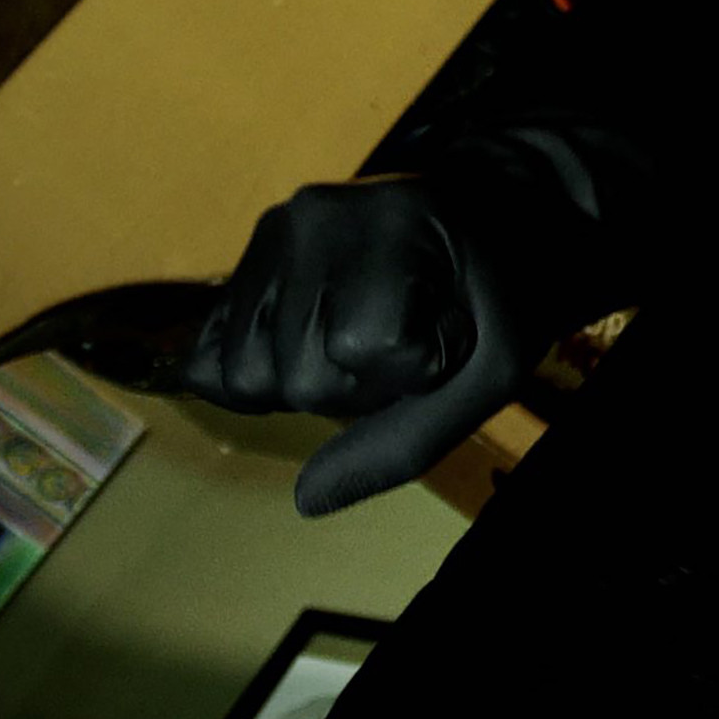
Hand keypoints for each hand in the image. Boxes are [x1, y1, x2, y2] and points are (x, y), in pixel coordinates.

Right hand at [183, 178, 545, 516]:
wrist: (501, 221)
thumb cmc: (509, 295)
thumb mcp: (494, 371)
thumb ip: (410, 440)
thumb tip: (308, 501)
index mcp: (389, 226)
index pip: (359, 357)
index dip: (414, 373)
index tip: (451, 330)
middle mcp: (311, 217)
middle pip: (294, 379)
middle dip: (359, 385)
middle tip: (411, 333)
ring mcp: (270, 232)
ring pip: (242, 376)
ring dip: (310, 378)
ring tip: (371, 329)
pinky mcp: (245, 260)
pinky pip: (210, 358)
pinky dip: (263, 371)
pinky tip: (319, 338)